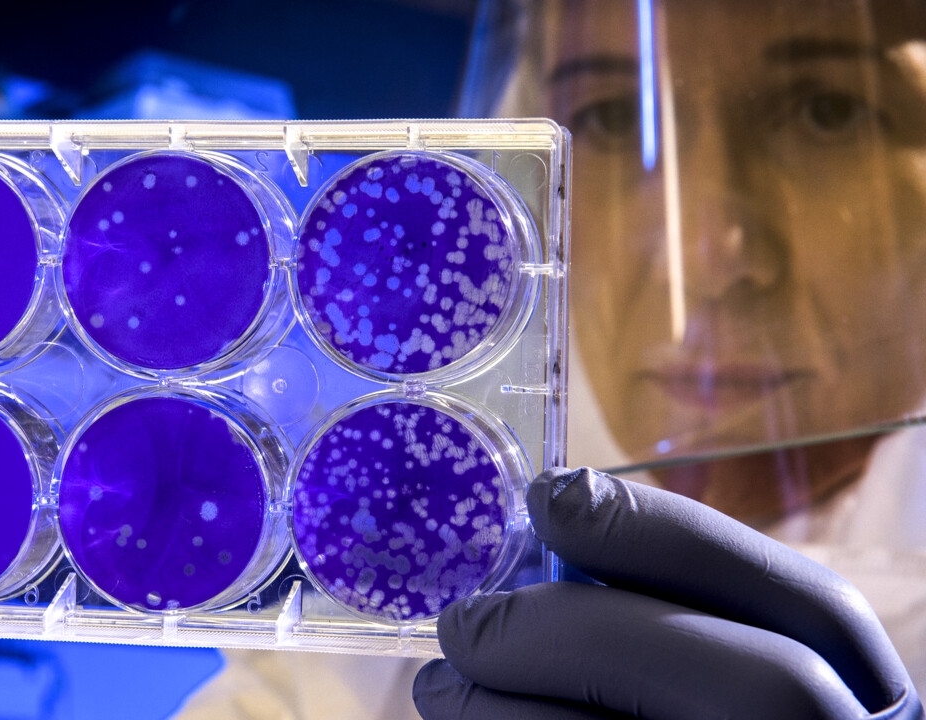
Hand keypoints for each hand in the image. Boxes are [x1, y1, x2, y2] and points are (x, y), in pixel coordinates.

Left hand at [413, 467, 922, 718]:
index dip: (674, 537)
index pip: (813, 603)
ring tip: (444, 687)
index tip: (549, 495)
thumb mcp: (745, 660)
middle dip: (589, 635)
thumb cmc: (720, 717)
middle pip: (752, 684)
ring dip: (512, 713)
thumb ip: (686, 616)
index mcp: (871, 700)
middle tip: (464, 622)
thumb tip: (554, 534)